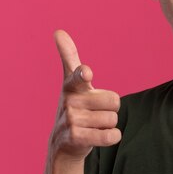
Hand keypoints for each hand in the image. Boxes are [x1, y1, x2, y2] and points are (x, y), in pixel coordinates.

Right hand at [49, 30, 121, 160]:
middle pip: (114, 101)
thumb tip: (58, 31)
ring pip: (113, 119)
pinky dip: (111, 136)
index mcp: (71, 85)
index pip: (78, 76)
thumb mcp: (71, 83)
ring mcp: (71, 121)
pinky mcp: (77, 139)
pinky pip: (111, 135)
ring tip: (92, 125)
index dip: (84, 75)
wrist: (63, 142)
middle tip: (95, 112)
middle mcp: (69, 102)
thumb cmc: (75, 106)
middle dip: (110, 108)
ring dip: (108, 124)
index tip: (87, 72)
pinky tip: (99, 136)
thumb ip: (69, 57)